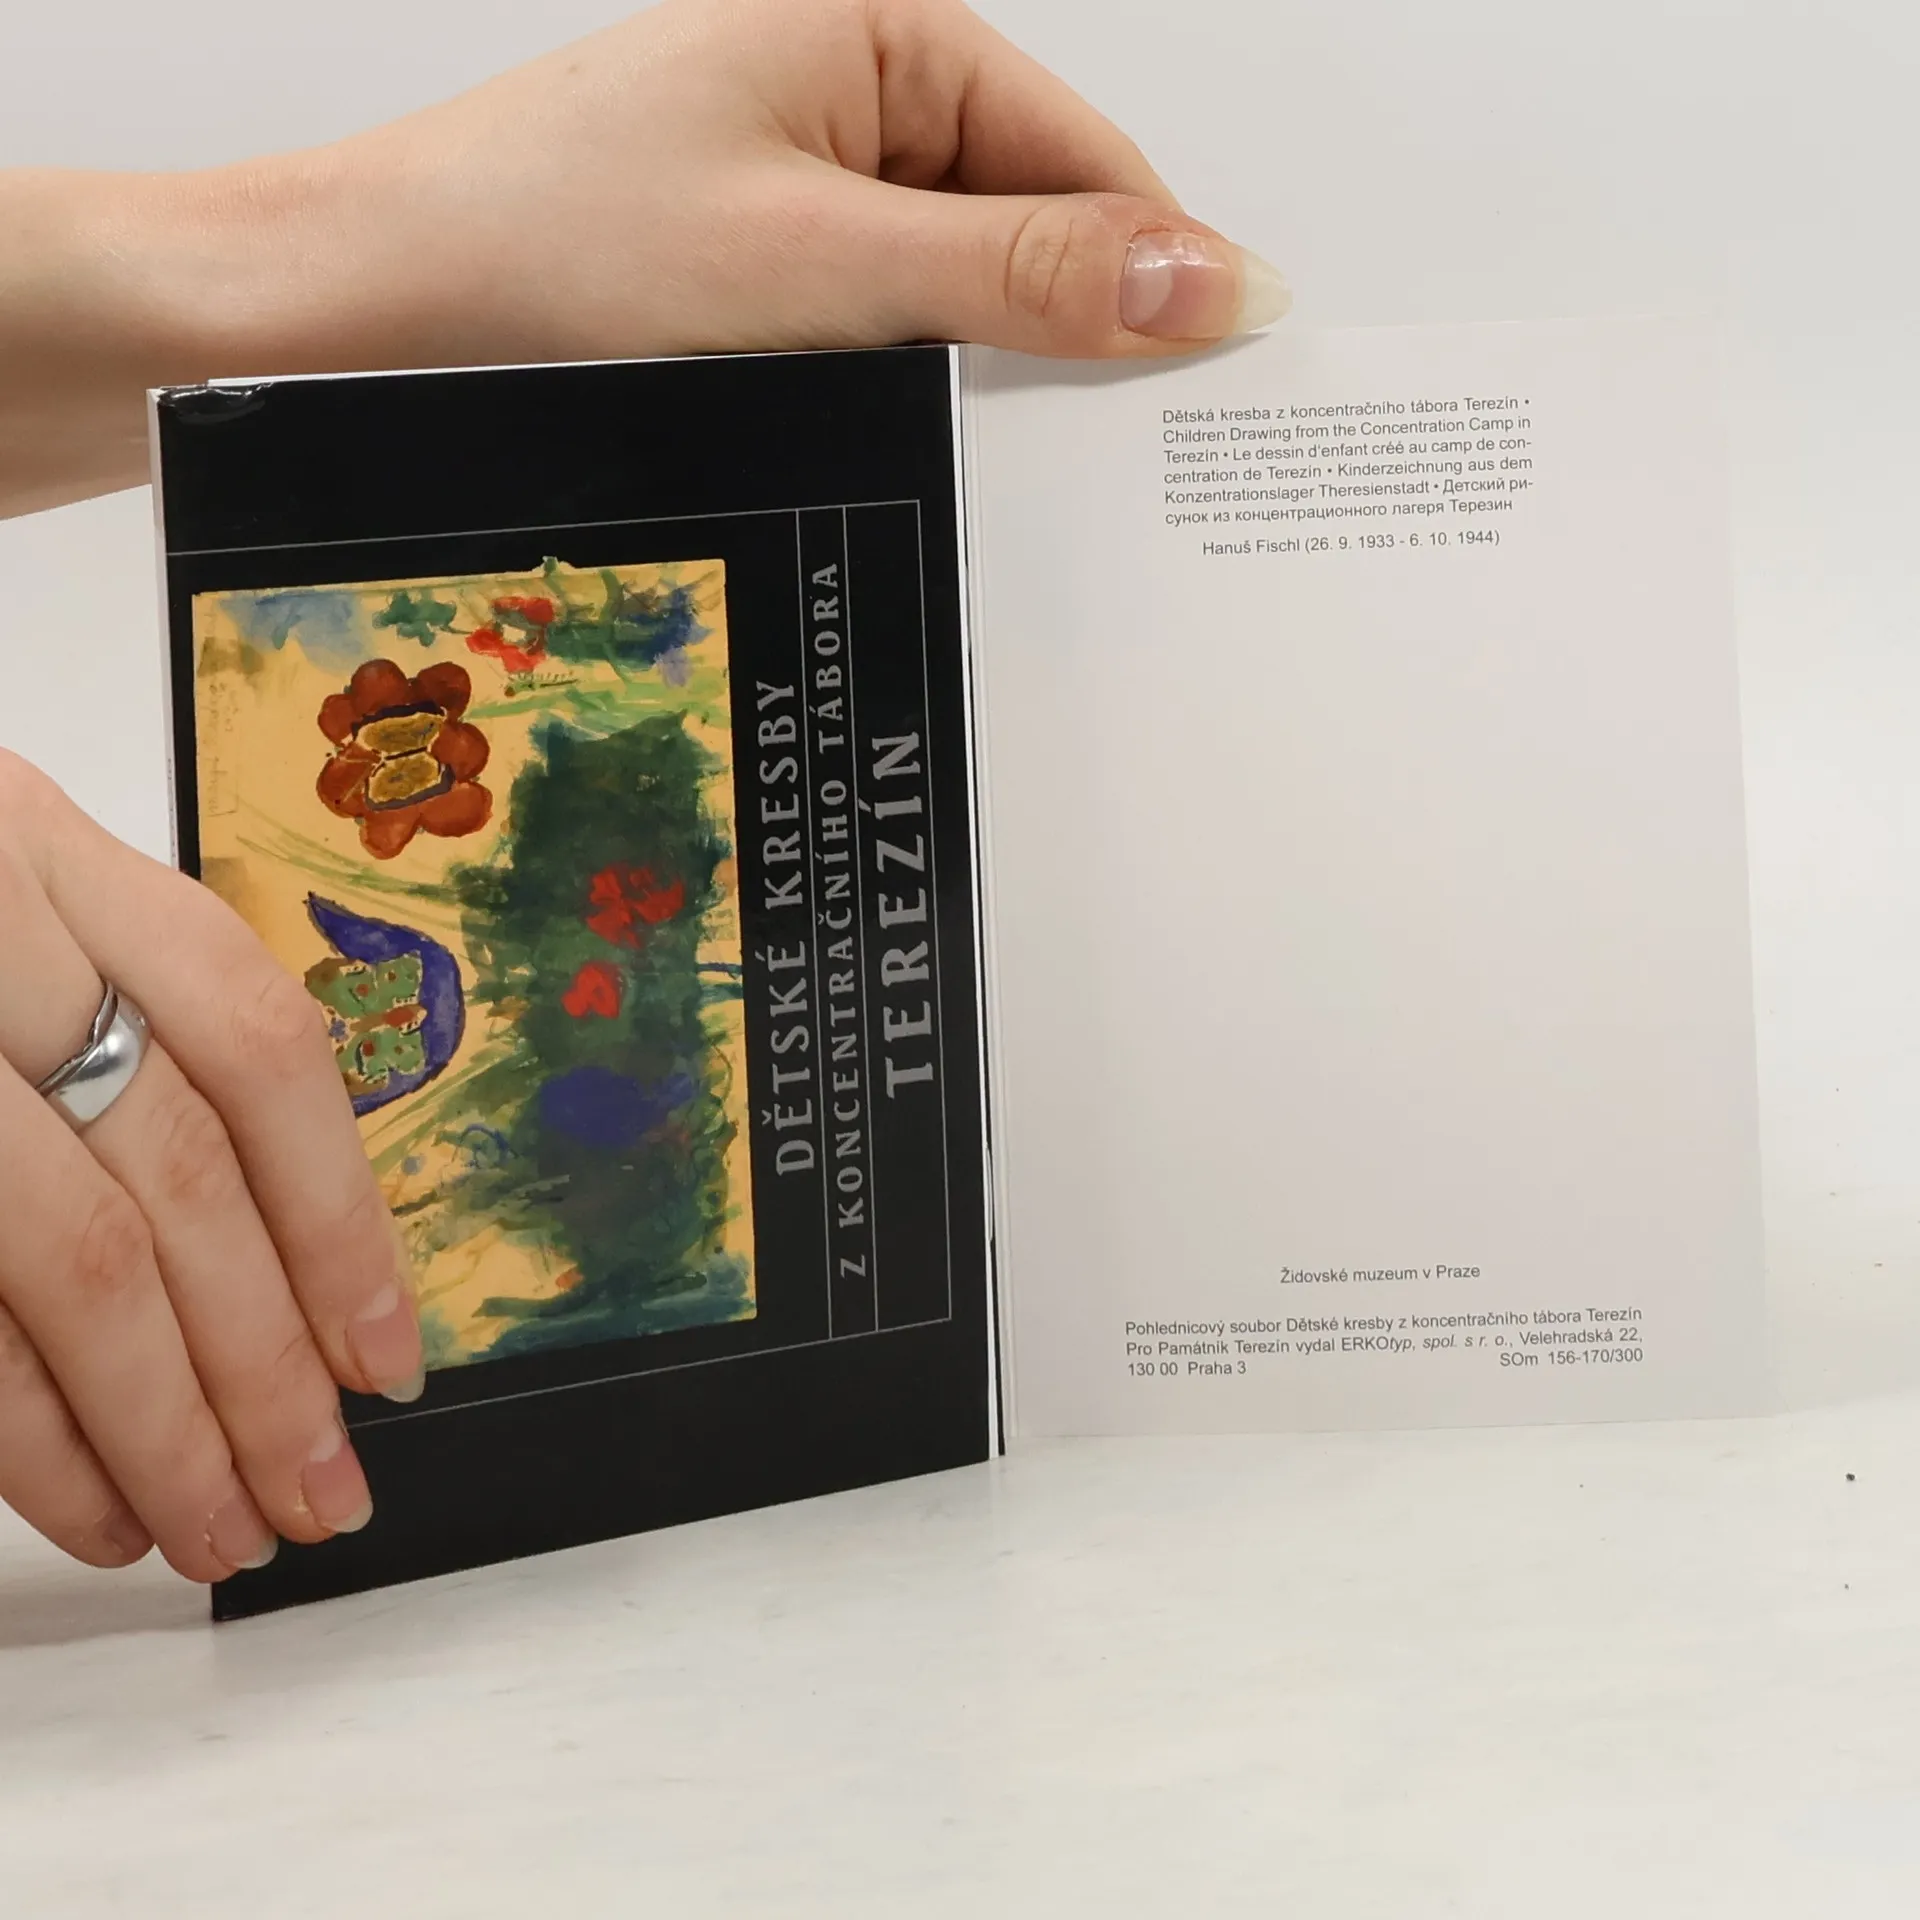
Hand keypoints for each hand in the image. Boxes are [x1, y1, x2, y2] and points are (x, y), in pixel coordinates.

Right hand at [0, 753, 424, 1579]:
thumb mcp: (9, 911)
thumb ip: (133, 1038)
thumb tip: (296, 1266)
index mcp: (50, 861)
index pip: (258, 1049)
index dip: (341, 1215)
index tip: (386, 1354)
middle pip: (178, 1180)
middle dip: (265, 1363)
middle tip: (320, 1490)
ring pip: (72, 1264)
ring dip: (159, 1427)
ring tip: (221, 1528)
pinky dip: (30, 1434)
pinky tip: (95, 1503)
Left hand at [1, 0, 1287, 513]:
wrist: (363, 309)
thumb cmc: (551, 250)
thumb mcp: (822, 264)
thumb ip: (1024, 273)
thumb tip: (1208, 278)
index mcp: (885, 38)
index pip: (1090, 163)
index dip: (1156, 281)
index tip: (1210, 402)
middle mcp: (851, 102)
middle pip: (1034, 228)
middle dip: (1070, 344)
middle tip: (1108, 477)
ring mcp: (802, 190)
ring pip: (958, 294)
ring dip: (982, 382)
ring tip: (993, 475)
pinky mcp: (758, 272)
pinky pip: (881, 331)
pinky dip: (909, 394)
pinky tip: (903, 455)